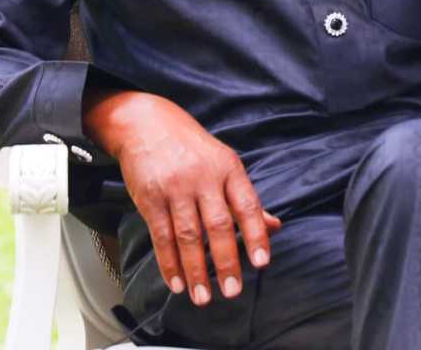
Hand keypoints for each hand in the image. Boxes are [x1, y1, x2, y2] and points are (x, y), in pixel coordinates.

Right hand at [83, 90, 280, 307]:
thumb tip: (274, 227)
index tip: (261, 262)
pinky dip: (169, 263)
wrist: (146, 124)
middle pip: (218, 225)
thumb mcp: (224, 163)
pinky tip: (177, 282)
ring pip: (188, 236)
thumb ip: (245, 198)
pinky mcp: (150, 197)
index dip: (256, 235)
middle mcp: (203, 177)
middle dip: (226, 261)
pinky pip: (161, 236)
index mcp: (228, 168)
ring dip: (196, 271)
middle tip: (233, 290)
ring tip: (203, 297)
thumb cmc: (191, 147)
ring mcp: (175, 187)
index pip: (248, 205)